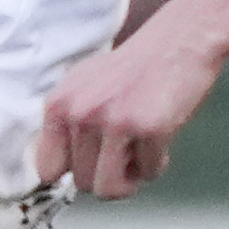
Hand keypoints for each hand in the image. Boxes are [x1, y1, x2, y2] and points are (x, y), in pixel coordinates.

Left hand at [34, 27, 223, 201]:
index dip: (73, 172)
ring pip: (109, 190)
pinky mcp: (148, 128)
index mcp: (59, 105)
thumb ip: (67, 125)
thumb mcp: (83, 88)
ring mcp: (113, 122)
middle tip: (126, 152)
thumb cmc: (135, 67)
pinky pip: (148, 174)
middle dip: (108, 175)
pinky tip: (161, 138)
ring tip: (140, 152)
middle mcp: (80, 114)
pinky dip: (157, 163)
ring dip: (130, 179)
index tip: (91, 166)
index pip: (47, 169)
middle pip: (82, 184)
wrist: (181, 39)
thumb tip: (55, 172)